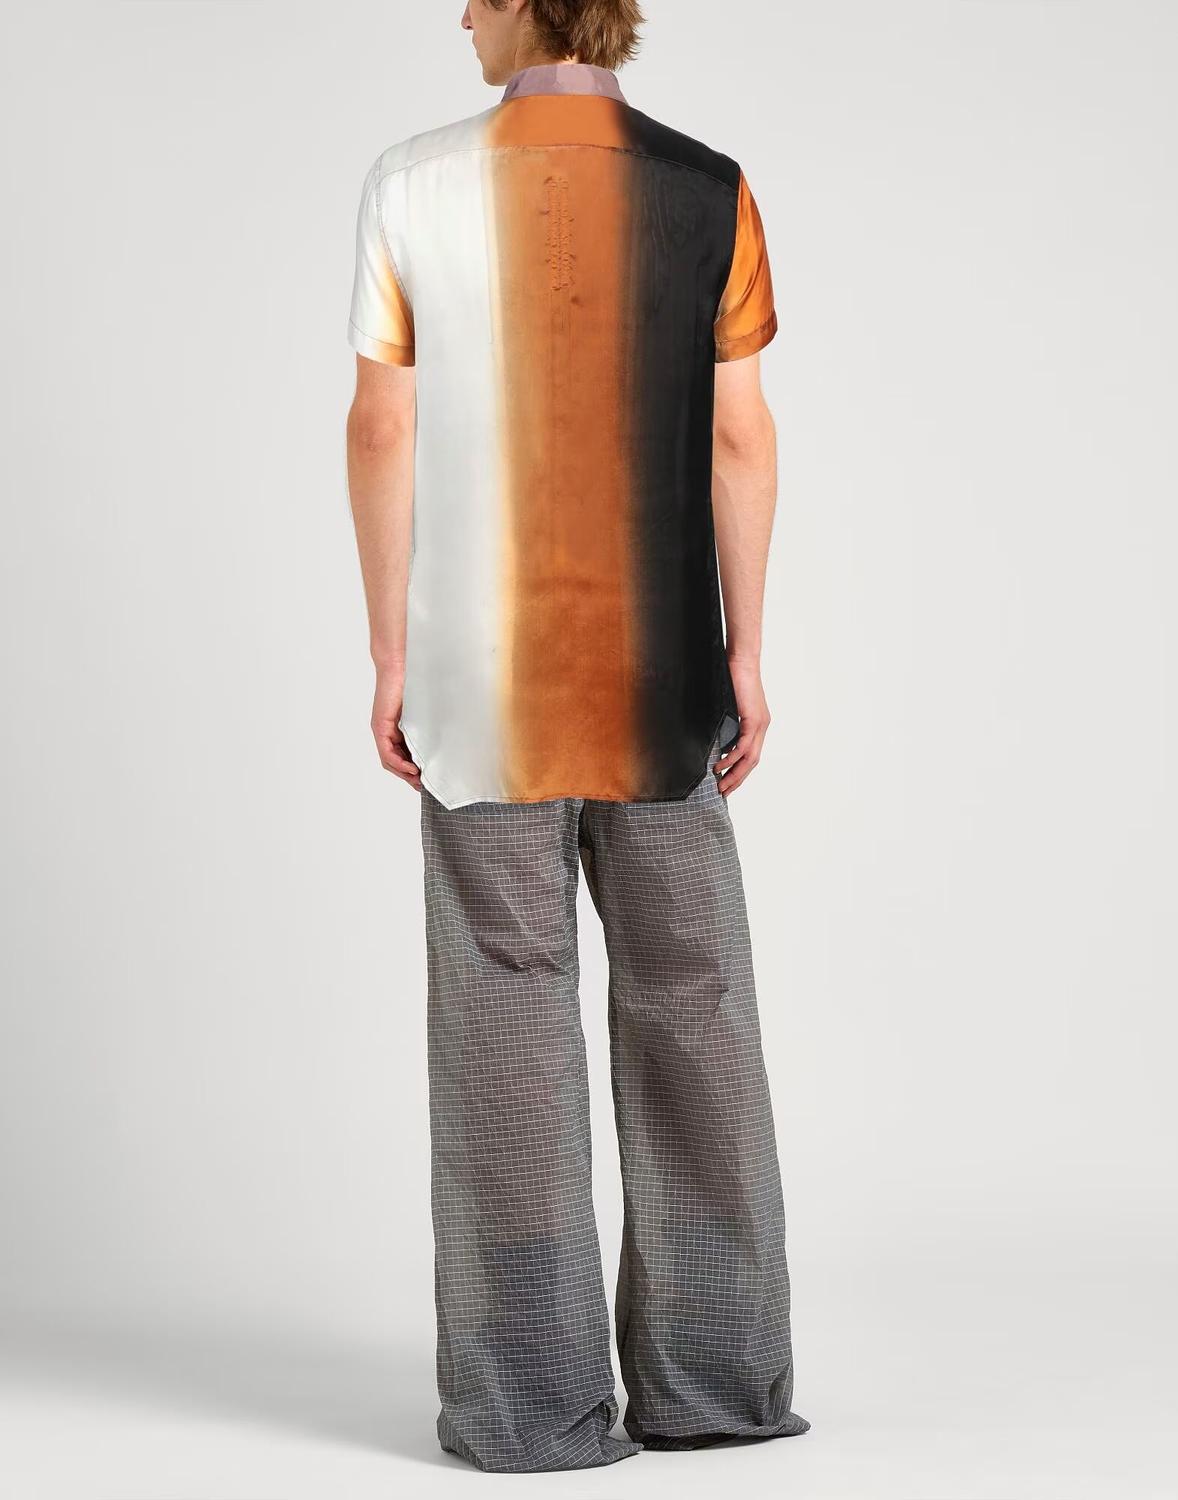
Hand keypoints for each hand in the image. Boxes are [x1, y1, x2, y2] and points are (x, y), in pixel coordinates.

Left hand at [370, 663, 421, 790]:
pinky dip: (398, 763)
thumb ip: (431, 725)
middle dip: (410, 777)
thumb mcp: (426, 712)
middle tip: (425, 787)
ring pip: (390, 761)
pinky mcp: (380, 726)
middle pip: (396, 763)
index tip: (429, 780)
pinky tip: (412, 769)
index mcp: (399, 730)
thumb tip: (449, 737)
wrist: (401, 665)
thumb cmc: (415, 683)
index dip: (415, 771)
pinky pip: (387, 752)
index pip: (405, 757)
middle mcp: (387, 733)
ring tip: (419, 782)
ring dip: (404, 774)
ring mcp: (382, 731)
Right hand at [713, 656, 769, 796]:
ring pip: (750, 758)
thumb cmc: (732, 678)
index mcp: (757, 725)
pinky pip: (744, 746)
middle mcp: (762, 727)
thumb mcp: (728, 706)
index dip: (740, 772)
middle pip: (752, 762)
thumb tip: (715, 738)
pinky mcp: (754, 719)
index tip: (727, 784)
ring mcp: (760, 724)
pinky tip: (721, 765)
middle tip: (724, 792)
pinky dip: (732, 758)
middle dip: (737, 779)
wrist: (741, 660)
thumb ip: (726, 723)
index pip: (750, 756)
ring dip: (735, 773)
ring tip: (721, 784)